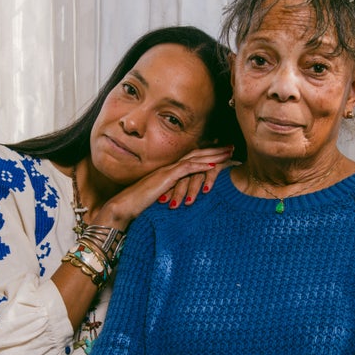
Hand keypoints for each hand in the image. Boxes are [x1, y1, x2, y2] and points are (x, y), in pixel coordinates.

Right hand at [92, 146, 235, 225]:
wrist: (122, 208)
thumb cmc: (138, 207)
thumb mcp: (159, 200)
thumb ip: (170, 196)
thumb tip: (181, 202)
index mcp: (168, 172)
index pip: (191, 159)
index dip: (207, 154)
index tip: (222, 152)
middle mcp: (168, 168)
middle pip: (196, 154)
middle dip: (215, 150)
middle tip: (232, 146)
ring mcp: (167, 171)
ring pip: (194, 158)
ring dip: (213, 155)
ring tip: (229, 152)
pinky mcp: (165, 178)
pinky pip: (186, 169)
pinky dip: (201, 166)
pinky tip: (213, 165)